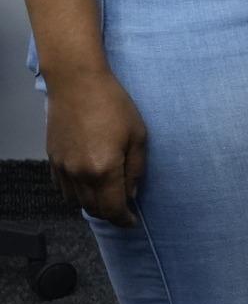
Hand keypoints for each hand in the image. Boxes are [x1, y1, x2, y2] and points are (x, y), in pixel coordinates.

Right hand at [45, 67, 147, 225]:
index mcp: (104, 169)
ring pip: (77, 202)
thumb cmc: (112, 102)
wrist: (77, 82)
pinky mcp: (53, 160)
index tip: (133, 221)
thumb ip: (136, 168)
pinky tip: (87, 183)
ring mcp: (63, 169)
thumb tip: (131, 193)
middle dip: (110, 213)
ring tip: (107, 195)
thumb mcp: (138, 133)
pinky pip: (63, 188)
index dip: (125, 220)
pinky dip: (76, 193)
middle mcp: (80, 175)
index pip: (114, 209)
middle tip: (123, 208)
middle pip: (95, 209)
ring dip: (93, 204)